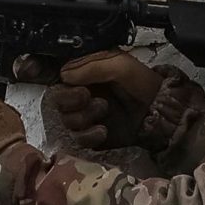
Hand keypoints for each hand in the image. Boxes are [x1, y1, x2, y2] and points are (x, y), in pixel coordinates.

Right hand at [42, 50, 163, 151]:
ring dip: (83, 117)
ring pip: (65, 120)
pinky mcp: (91, 136)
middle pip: (54, 99)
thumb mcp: (119, 65)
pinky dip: (88, 135)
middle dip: (69, 99)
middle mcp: (80, 93)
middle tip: (88, 97)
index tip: (49, 78)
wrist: (161, 113)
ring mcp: (85, 115)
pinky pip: (76, 139)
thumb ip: (91, 67)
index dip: (43, 75)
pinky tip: (103, 130)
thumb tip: (64, 75)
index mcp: (83, 73)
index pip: (54, 74)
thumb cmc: (142, 83)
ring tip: (104, 111)